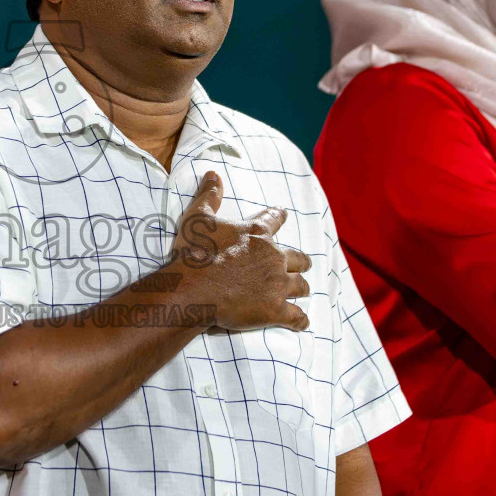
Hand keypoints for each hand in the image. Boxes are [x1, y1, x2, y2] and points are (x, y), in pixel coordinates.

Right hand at [169, 171, 311, 331]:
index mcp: (257, 234)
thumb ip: (209, 195)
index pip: (275, 219)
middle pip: (298, 258)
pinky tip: (302, 322)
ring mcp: (277, 285)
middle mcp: (274, 257)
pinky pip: (296, 316)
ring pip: (301, 285)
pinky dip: (300, 320)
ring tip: (302, 291)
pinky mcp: (274, 310)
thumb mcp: (197, 218)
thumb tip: (212, 173)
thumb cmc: (194, 254)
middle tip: (302, 263)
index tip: (284, 214)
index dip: (279, 216)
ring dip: (301, 287)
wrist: (192, 290)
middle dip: (300, 261)